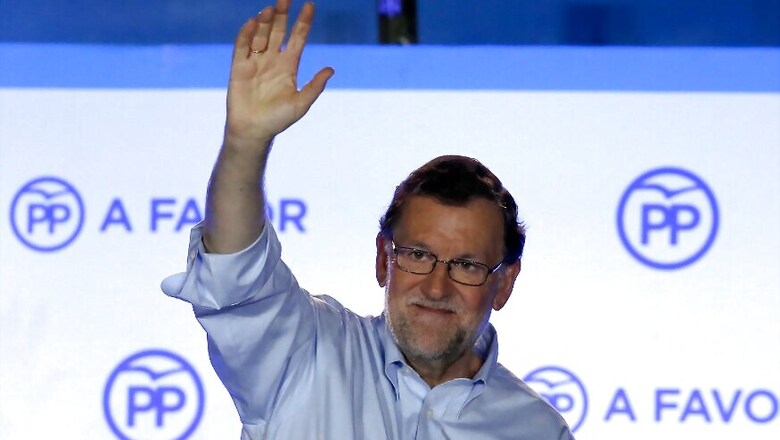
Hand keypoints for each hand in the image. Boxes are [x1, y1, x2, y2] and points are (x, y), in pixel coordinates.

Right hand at [224, 0, 333, 152]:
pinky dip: (246, 34)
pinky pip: (242, 46)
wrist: (253, 131)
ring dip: (265, 21)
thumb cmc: (278, 120)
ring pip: (261, 35)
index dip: (304, 22)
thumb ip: (315, 86)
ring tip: (270, 8)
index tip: (310, 5)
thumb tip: (331, 70)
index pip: (297, 37)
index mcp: (289, 65)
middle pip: (278, 31)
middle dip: (282, 15)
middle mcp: (272, 59)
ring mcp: (255, 61)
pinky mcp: (238, 66)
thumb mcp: (301, 104)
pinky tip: (253, 23)